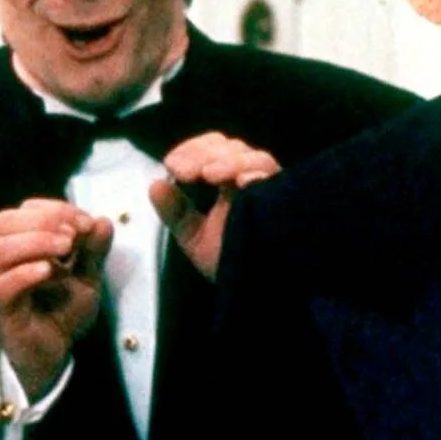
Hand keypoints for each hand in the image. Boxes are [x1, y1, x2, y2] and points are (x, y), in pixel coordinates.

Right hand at [0, 198, 114, 398]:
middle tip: (74, 235)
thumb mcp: (88, 277)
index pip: (26, 210)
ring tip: (66, 250)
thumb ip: (94, 250)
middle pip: (4, 222)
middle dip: (43, 220)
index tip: (86, 224)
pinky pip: (3, 286)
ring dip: (36, 242)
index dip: (56, 209)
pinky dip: (26, 274)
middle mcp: (4, 261)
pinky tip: (50, 272)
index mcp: (21, 246)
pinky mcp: (2, 310)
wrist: (54, 355)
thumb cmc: (62, 313)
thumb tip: (102, 221)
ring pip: (1, 250)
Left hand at [149, 131, 279, 280]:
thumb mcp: (195, 238)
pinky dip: (257, 175)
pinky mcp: (285, 201)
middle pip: (234, 147)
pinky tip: (242, 183)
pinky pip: (276, 180)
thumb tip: (155, 185)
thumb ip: (175, 213)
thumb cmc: (232, 262)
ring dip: (229, 161)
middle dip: (205, 154)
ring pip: (256, 158)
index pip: (214, 149)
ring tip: (208, 176)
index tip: (171, 164)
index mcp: (230, 182)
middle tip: (184, 171)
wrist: (258, 291)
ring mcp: (271, 189)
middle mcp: (253, 180)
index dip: (193, 149)